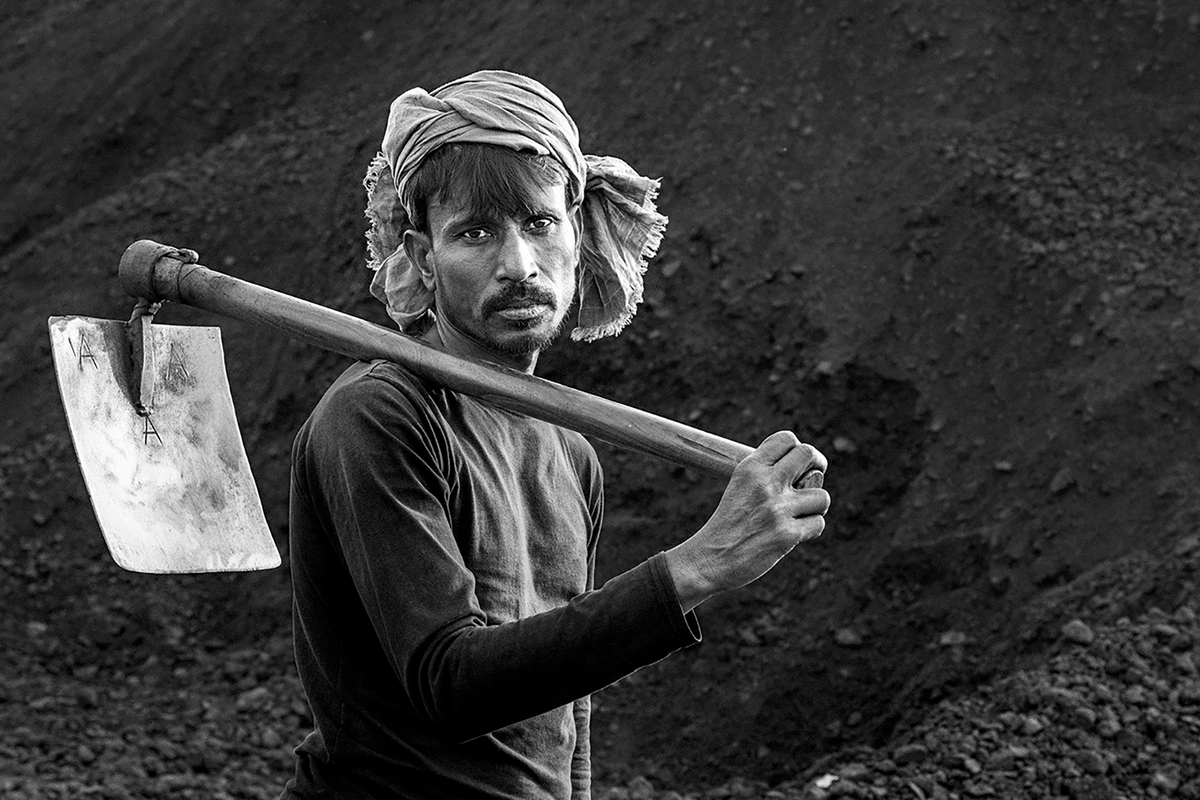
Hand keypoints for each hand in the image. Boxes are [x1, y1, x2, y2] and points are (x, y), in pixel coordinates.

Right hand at [665, 432, 829, 612]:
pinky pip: (818, 523)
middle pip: (808, 454)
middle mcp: (765, 483)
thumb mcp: (739, 486)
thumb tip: (806, 469)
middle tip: (811, 479)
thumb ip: (767, 474)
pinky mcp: (787, 534)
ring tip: (799, 515)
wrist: (709, 559)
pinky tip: (792, 535)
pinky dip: (810, 530)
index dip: (798, 449)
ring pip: (821, 495)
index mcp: (750, 468)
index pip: (786, 438)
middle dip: (818, 465)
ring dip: (815, 506)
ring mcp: (778, 509)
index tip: (798, 463)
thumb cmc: (727, 524)